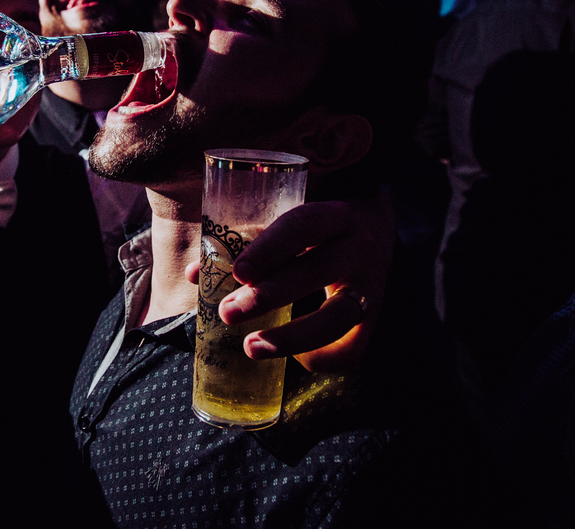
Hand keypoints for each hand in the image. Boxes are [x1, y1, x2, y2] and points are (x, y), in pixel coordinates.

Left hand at [185, 196, 394, 372]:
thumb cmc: (317, 224)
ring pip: (337, 316)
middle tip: (228, 312)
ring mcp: (372, 283)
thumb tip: (197, 273)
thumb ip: (248, 240)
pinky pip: (354, 347)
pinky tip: (297, 360)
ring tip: (252, 347)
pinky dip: (324, 357)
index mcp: (334, 214)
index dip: (270, 248)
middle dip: (268, 295)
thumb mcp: (292, 218)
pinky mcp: (374, 314)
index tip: (238, 271)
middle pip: (316, 271)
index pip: (302, 225)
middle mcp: (359, 246)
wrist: (377, 223)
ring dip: (292, 337)